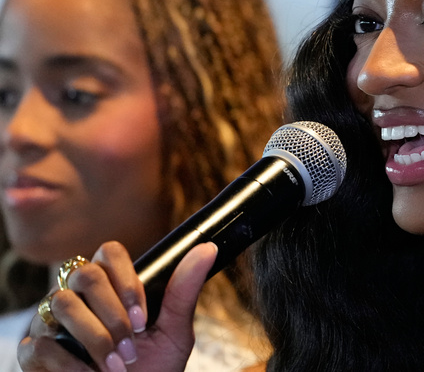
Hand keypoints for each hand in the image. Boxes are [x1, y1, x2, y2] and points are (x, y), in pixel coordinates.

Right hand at [17, 240, 216, 371]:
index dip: (126, 279)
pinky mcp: (33, 351)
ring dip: (95, 338)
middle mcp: (78, 296)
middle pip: (85, 274)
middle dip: (113, 313)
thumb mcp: (173, 332)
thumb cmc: (152, 370)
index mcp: (111, 287)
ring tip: (117, 365)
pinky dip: (70, 363)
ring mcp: (52, 322)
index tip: (143, 316)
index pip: (109, 252)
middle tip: (132, 343)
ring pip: (61, 303)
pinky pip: (41, 343)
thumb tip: (207, 248)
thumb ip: (184, 291)